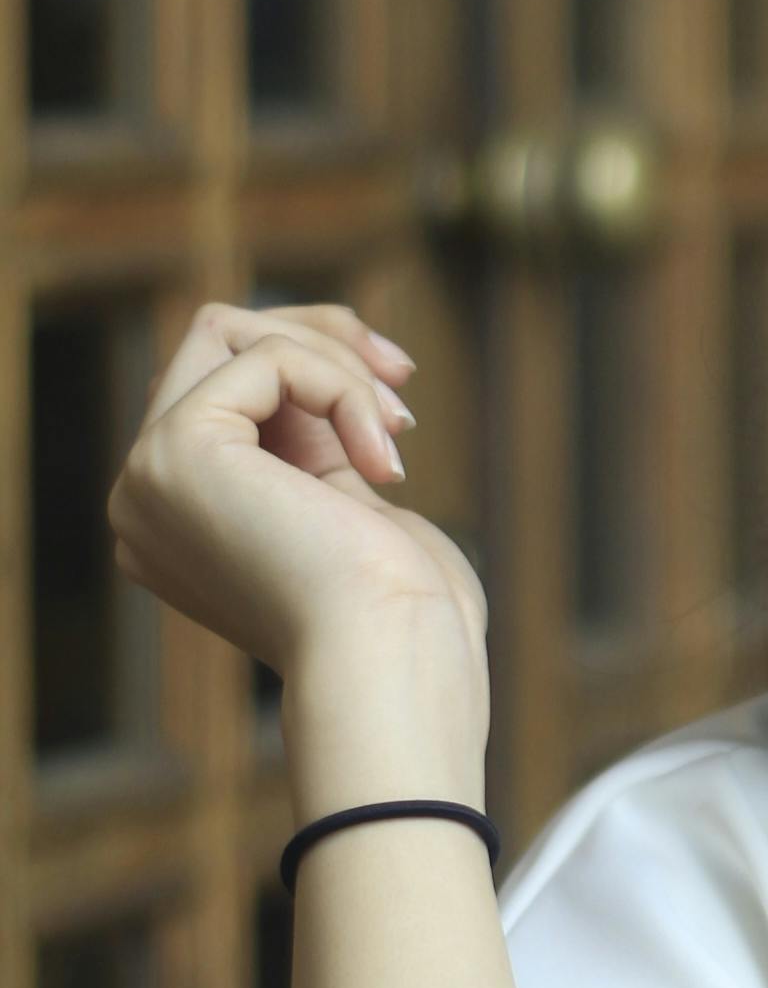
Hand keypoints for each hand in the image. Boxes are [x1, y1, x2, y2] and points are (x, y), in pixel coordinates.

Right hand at [108, 300, 487, 685]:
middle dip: (322, 339)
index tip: (397, 392)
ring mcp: (147, 475)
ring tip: (396, 428)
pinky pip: (268, 357)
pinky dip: (342, 387)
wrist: (394, 656)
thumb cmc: (398, 603)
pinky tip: (378, 461)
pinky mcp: (175, 451)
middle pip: (214, 340)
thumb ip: (302, 434)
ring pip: (231, 331)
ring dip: (337, 361)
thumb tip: (301, 342)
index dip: (314, 363)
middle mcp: (144, 496)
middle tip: (402, 379)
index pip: (220, 384)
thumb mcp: (339, 496)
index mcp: (179, 515)